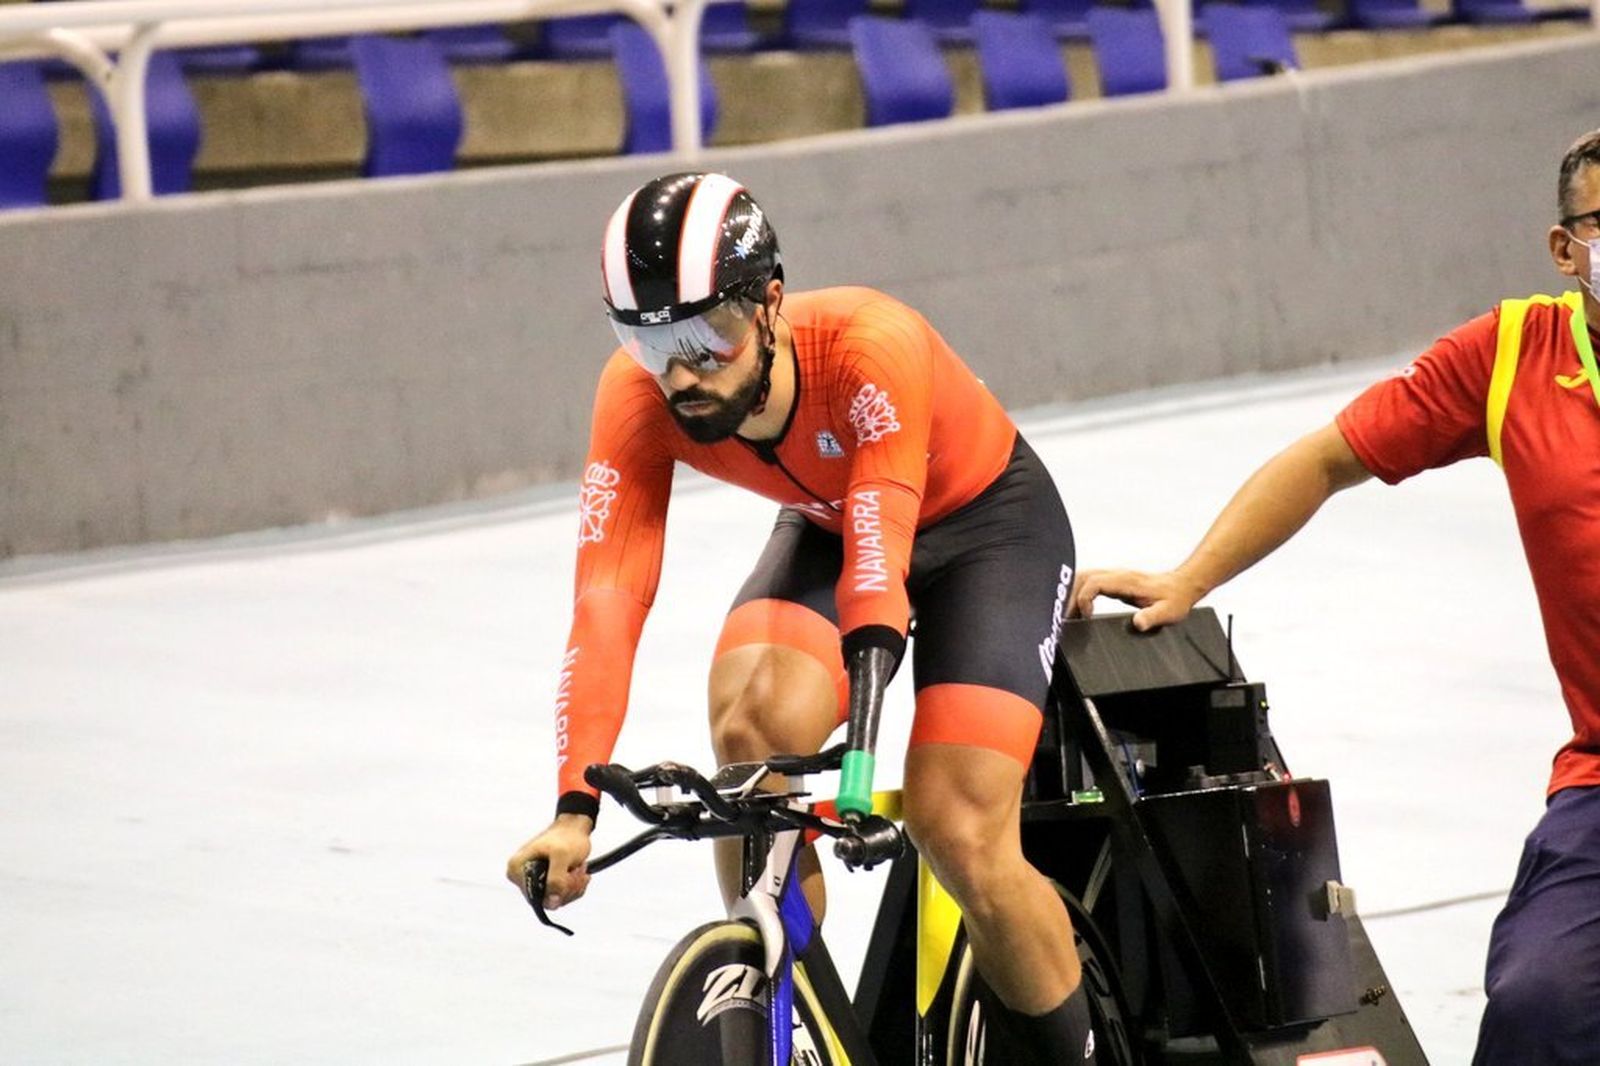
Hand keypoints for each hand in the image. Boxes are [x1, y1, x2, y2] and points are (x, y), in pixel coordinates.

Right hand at [506, 814, 592, 909]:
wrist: (575, 827)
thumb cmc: (566, 837)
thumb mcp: (562, 856)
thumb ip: (556, 879)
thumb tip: (552, 903)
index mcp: (517, 868)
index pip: (534, 897)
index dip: (555, 892)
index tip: (569, 875)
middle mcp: (521, 877)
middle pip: (546, 900)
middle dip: (567, 887)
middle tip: (577, 870)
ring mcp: (534, 881)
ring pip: (556, 900)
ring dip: (573, 886)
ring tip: (579, 868)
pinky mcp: (545, 883)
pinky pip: (562, 897)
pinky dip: (575, 887)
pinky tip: (579, 872)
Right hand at [1072, 568, 1206, 630]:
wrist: (1182, 586)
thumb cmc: (1175, 599)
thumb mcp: (1168, 612)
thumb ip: (1152, 617)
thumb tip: (1138, 623)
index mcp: (1126, 581)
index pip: (1093, 582)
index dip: (1084, 598)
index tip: (1086, 616)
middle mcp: (1117, 575)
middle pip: (1082, 577)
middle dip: (1069, 595)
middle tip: (1066, 616)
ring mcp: (1114, 576)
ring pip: (1083, 577)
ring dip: (1072, 593)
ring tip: (1068, 614)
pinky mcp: (1113, 581)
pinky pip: (1089, 582)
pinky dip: (1079, 593)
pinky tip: (1079, 609)